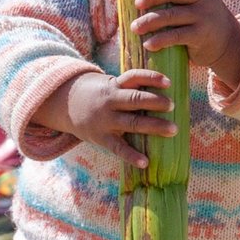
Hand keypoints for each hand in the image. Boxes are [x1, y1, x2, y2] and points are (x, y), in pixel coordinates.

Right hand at [36, 67, 174, 169]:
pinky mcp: (101, 137)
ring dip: (154, 126)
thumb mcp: (112, 85)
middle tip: (172, 106)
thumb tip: (166, 92)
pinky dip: (131, 156)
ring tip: (173, 130)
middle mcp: (111, 101)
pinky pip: (118, 148)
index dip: (151, 78)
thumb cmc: (101, 96)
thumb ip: (132, 88)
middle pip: (135, 99)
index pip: (134, 77)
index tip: (168, 82)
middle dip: (155, 102)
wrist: (67, 104)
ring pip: (132, 123)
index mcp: (115, 85)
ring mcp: (106, 120)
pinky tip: (145, 162)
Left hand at [132, 0, 239, 89]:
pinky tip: (148, 44)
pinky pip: (176, 35)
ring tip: (135, 28)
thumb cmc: (202, 20)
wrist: (230, 43)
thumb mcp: (198, 2)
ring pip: (171, 15)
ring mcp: (202, 16)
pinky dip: (160, 40)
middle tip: (137, 3)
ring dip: (150, 21)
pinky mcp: (200, 35)